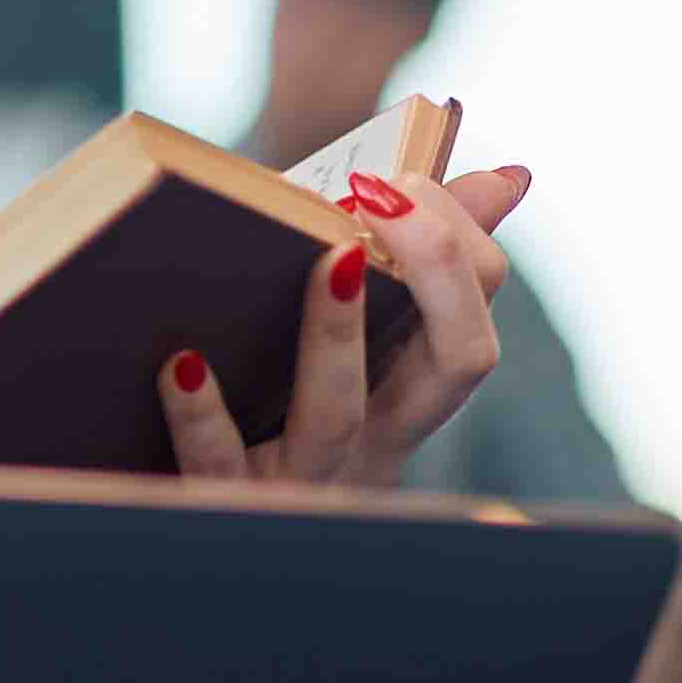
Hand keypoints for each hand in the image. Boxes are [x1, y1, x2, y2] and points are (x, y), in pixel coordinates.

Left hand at [161, 164, 533, 491]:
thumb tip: (508, 176)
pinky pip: (217, 460)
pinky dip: (203, 413)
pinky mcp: (223, 498)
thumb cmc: (269, 396)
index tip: (404, 178)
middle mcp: (374, 441)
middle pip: (456, 364)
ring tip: (331, 260)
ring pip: (338, 414)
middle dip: (441, 272)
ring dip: (338, 333)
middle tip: (387, 196)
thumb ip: (405, 258)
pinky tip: (183, 363)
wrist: (173, 506)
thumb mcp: (343, 333)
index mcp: (406, 398)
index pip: (477, 320)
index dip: (461, 250)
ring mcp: (304, 478)